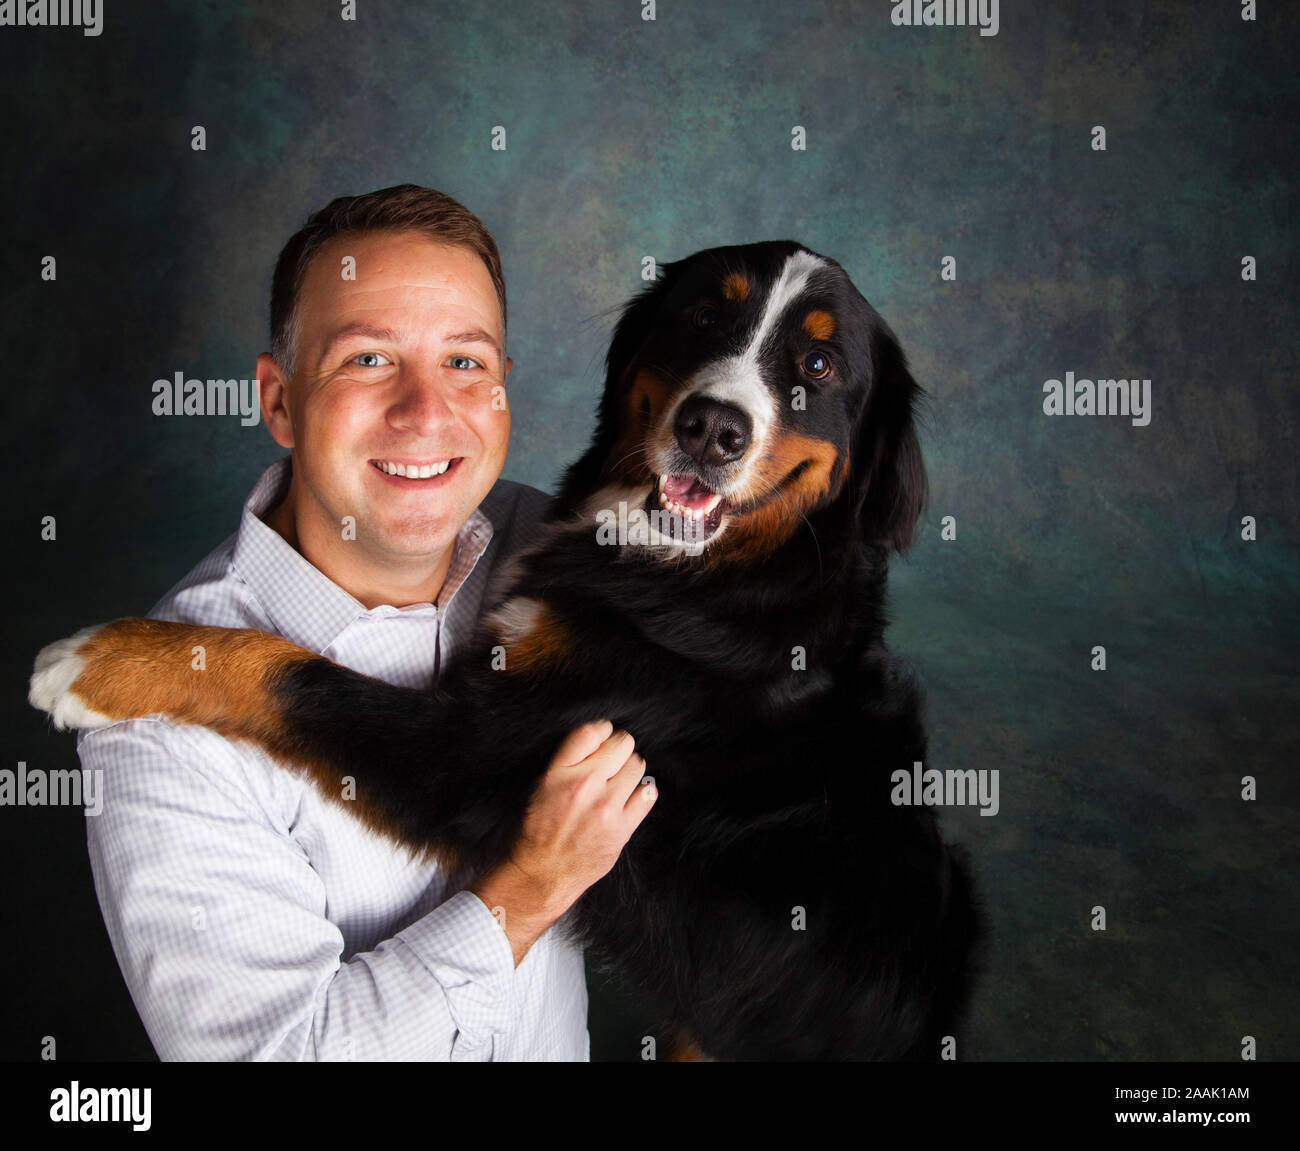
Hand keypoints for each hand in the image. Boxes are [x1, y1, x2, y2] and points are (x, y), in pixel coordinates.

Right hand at [468, 719, 655, 963]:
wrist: (539, 875)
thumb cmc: (534, 831)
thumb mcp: (539, 787)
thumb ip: (567, 762)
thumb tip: (598, 738)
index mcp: (557, 773)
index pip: (592, 732)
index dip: (602, 730)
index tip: (604, 735)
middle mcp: (584, 786)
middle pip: (621, 744)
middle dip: (619, 748)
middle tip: (614, 759)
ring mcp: (605, 808)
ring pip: (637, 766)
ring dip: (630, 769)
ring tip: (619, 780)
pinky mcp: (621, 829)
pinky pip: (648, 795)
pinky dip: (642, 792)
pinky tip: (630, 797)